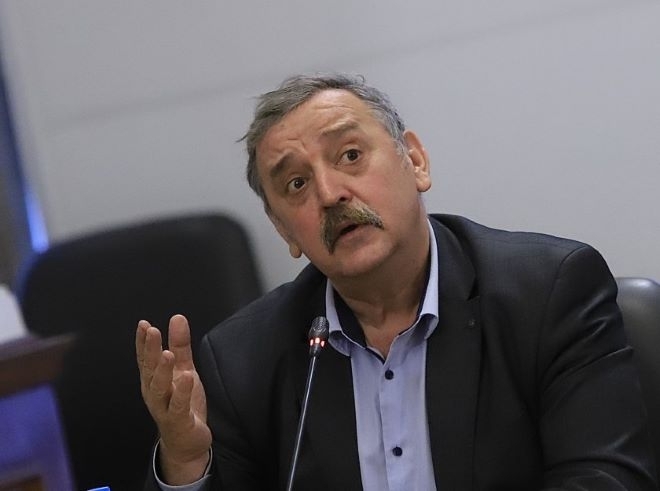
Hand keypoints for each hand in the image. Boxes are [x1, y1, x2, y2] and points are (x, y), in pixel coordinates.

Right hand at [136, 314, 212, 484]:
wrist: (186, 442)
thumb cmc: (182, 404)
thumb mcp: (183, 370)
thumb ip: (180, 345)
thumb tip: (177, 318)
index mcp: (154, 379)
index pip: (145, 358)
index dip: (143, 342)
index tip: (144, 324)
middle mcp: (154, 393)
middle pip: (149, 370)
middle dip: (149, 350)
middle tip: (151, 331)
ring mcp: (164, 408)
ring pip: (160, 388)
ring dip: (162, 370)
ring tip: (167, 354)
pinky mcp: (179, 421)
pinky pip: (179, 406)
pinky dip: (182, 393)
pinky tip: (186, 379)